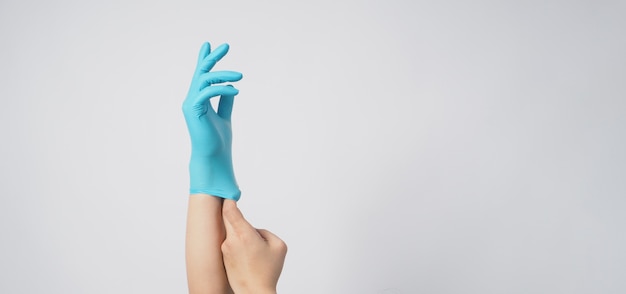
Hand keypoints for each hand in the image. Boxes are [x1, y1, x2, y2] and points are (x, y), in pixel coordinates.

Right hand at [183, 42, 242, 199]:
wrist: (213, 157)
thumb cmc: (218, 140)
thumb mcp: (225, 116)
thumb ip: (226, 102)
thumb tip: (232, 87)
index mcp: (199, 99)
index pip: (201, 75)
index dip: (205, 59)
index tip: (210, 44)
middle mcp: (192, 99)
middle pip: (201, 72)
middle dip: (212, 57)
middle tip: (226, 46)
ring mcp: (191, 104)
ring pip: (204, 79)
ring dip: (223, 74)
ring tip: (241, 75)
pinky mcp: (194, 111)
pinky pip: (207, 92)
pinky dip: (222, 89)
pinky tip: (236, 90)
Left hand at [221, 200, 287, 293]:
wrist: (255, 292)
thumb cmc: (268, 271)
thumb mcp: (278, 246)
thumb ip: (266, 232)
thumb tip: (254, 231)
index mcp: (244, 235)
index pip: (230, 211)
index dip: (229, 201)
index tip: (230, 196)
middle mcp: (231, 240)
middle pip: (226, 218)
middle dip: (230, 211)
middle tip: (231, 204)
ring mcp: (226, 250)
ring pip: (229, 231)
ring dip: (236, 230)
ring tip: (249, 242)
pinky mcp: (224, 258)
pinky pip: (229, 243)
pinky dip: (235, 242)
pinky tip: (245, 251)